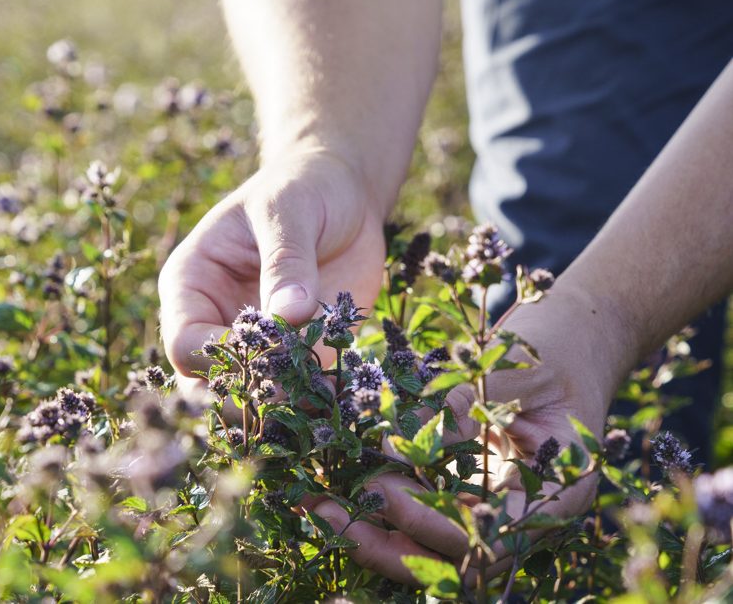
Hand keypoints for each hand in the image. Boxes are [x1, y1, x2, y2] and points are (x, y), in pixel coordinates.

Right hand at [158, 150, 385, 384]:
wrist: (344, 193)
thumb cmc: (302, 188)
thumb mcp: (288, 210)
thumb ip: (286, 260)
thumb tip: (290, 314)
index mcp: (191, 284)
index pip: (186, 343)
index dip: (222, 357)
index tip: (270, 353)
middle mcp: (215, 321)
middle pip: (209, 384)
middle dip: (247, 396)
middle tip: (294, 392)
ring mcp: (257, 343)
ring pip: (252, 398)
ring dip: (282, 407)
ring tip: (321, 399)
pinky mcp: (298, 354)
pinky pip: (297, 392)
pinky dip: (316, 402)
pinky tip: (341, 395)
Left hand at [311, 286, 618, 584]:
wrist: (578, 336)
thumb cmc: (560, 344)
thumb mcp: (520, 365)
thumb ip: (467, 401)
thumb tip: (397, 441)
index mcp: (556, 492)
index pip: (491, 534)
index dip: (435, 523)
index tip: (385, 494)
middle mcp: (523, 511)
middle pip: (451, 554)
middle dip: (385, 541)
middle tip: (325, 510)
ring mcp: (493, 503)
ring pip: (429, 543)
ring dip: (371, 530)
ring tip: (313, 503)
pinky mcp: (466, 485)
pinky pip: (421, 506)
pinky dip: (378, 503)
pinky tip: (332, 486)